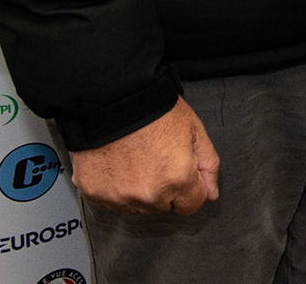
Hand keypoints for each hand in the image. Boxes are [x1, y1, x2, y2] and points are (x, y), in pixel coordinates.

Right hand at [70, 96, 219, 215]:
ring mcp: (120, 198)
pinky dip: (116, 188)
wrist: (111, 99)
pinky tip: (118, 165)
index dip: (190, 188)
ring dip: (140, 191)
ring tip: (136, 160)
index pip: (192, 205)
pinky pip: (112, 201)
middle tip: (157, 159)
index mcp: (177, 179)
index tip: (182, 172)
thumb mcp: (194, 130)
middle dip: (165, 189)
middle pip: (164, 207)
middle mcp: (149, 195)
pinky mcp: (94, 194)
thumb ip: (208, 165)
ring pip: (138, 207)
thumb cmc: (153, 110)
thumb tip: (211, 193)